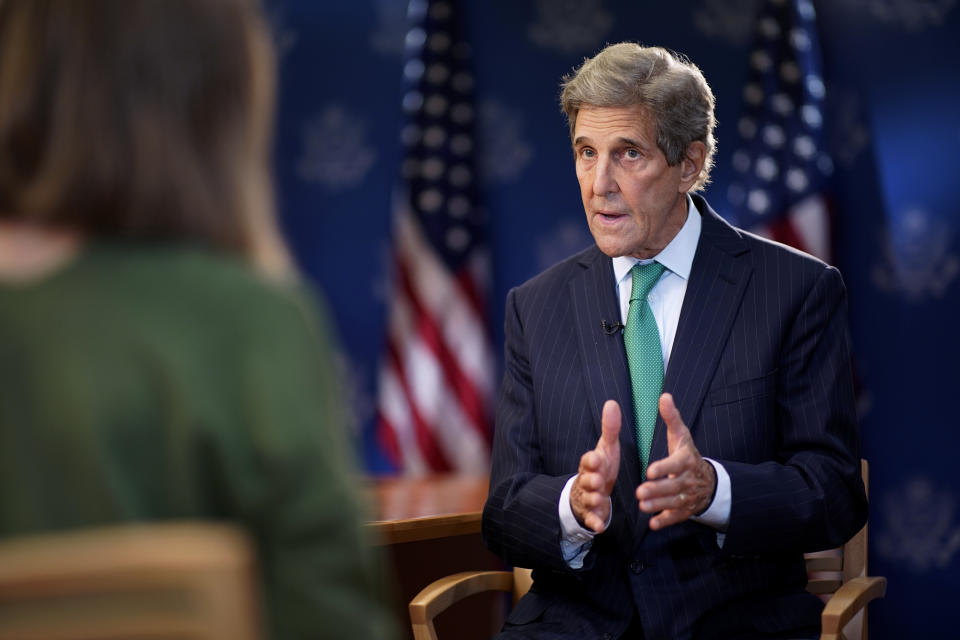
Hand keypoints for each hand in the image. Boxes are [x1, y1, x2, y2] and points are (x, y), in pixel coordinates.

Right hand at [570, 400, 620, 532]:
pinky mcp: (592, 513)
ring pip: (588, 498)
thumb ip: (610, 428)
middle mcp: (586, 480)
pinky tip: (601, 526)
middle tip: (598, 481)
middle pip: (586, 480)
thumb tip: (612, 402)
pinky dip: (595, 522)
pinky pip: (591, 518)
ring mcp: (588, 497)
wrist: (593, 490)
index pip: (587, 460)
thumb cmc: (601, 467)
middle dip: (591, 480)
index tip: (597, 458)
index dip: (592, 460)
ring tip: (599, 500)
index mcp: (590, 464)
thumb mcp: (606, 448)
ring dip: (593, 499)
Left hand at [635, 393, 716, 529]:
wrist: (707, 480)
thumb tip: (664, 396)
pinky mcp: (685, 510)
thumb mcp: (681, 435)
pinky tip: (653, 523)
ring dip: (658, 505)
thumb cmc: (687, 454)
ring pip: (673, 503)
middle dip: (657, 490)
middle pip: (673, 486)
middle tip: (640, 492)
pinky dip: (666, 521)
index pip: (675, 464)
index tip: (649, 471)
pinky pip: (677, 517)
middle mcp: (688, 479)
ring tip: (642, 505)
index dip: (664, 468)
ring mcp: (687, 496)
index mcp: (686, 460)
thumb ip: (671, 418)